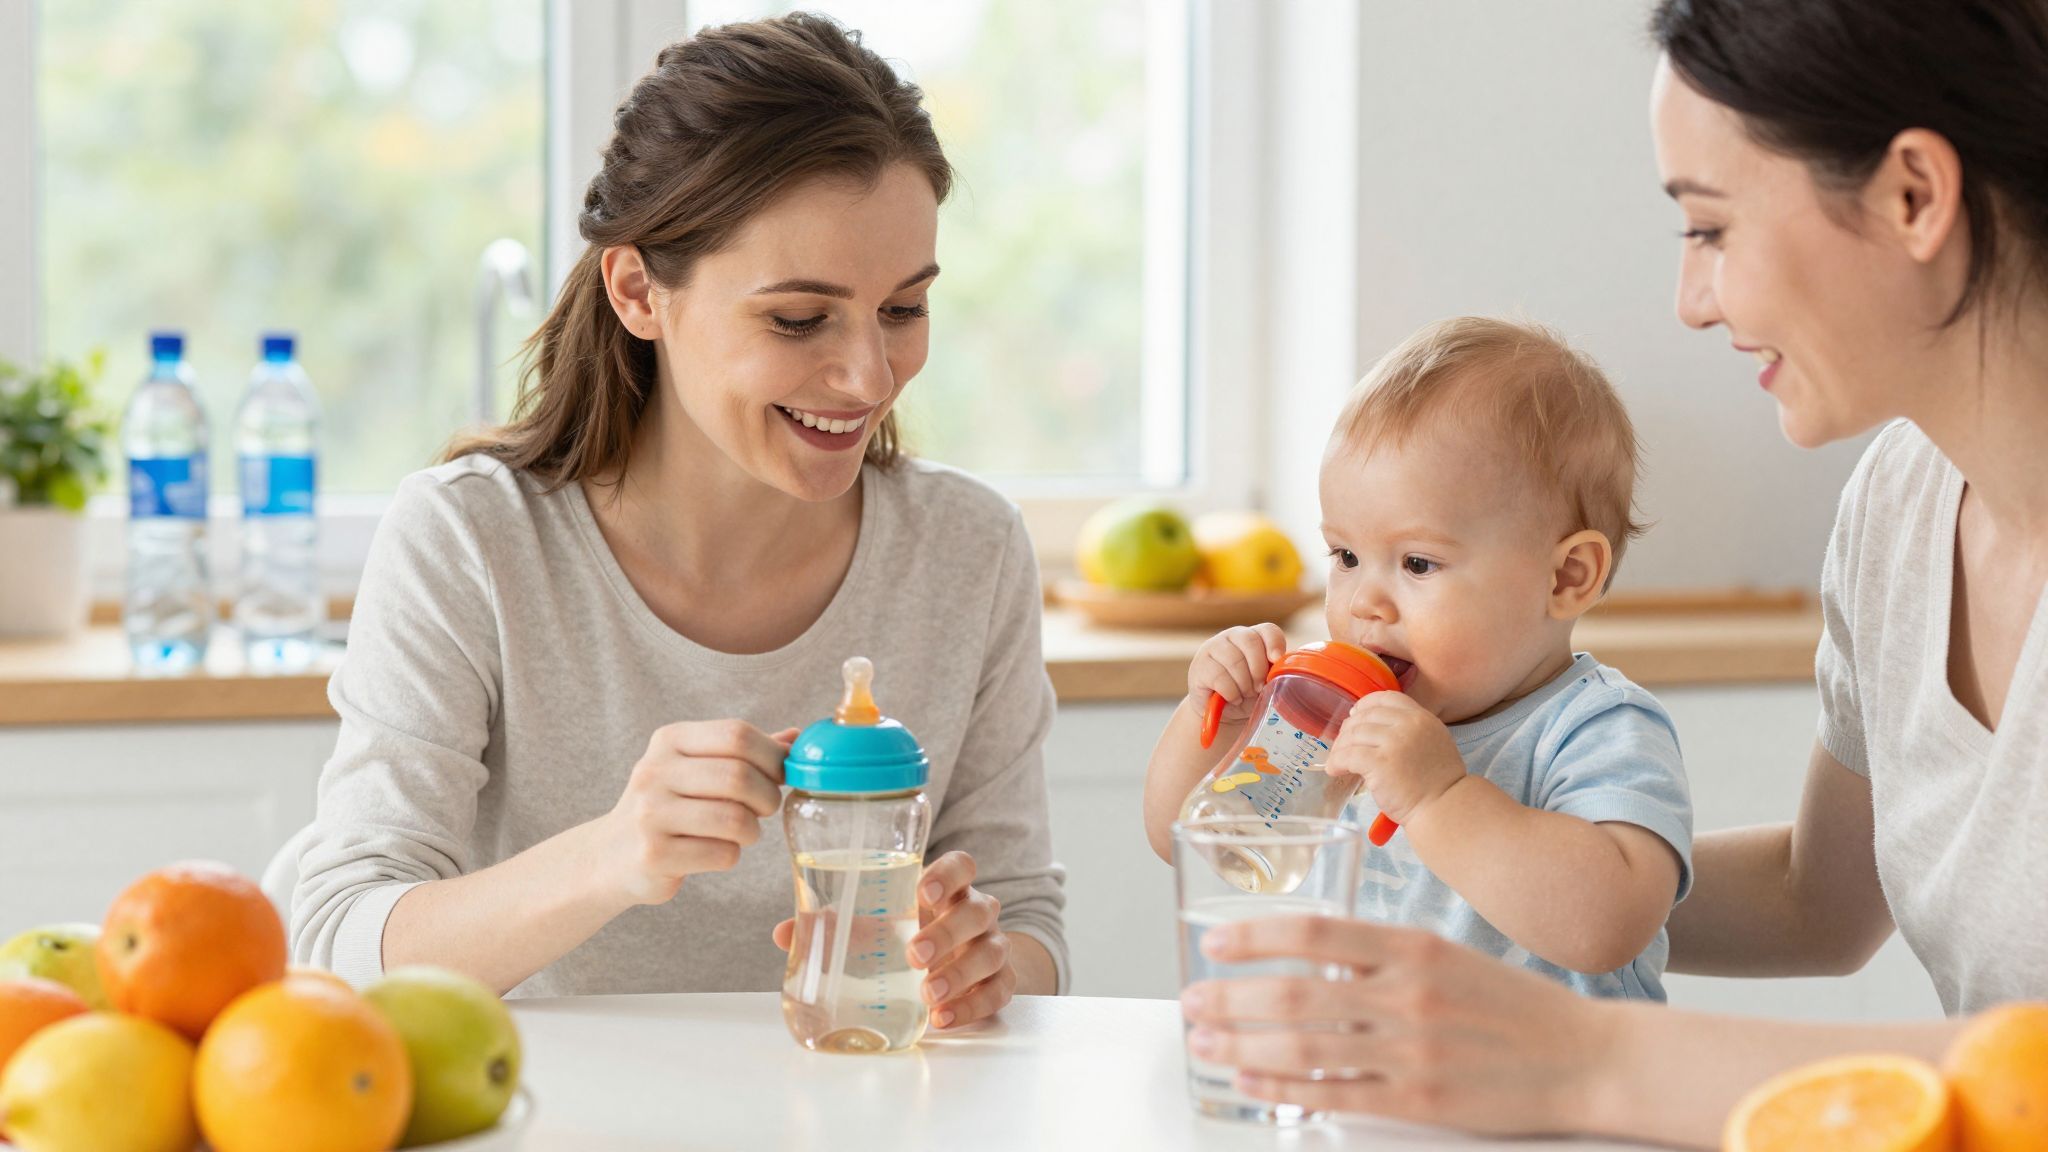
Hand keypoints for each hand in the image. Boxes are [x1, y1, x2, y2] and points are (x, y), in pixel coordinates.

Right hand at [601, 720, 797, 905]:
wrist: (610, 855)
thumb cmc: (669, 806)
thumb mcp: (696, 767)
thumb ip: (744, 751)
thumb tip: (797, 739)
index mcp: (669, 740)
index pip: (737, 734)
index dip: (771, 756)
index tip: (779, 775)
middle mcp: (654, 771)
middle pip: (739, 776)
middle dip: (767, 797)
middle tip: (764, 809)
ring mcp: (650, 813)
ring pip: (735, 819)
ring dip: (751, 831)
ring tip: (741, 832)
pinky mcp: (653, 854)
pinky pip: (722, 854)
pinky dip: (731, 855)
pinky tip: (714, 852)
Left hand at [770, 851, 1016, 1030]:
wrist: (963, 965)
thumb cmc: (911, 932)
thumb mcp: (879, 924)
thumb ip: (838, 924)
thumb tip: (785, 933)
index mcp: (947, 889)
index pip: (962, 865)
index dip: (948, 874)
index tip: (923, 890)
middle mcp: (975, 912)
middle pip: (978, 909)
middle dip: (947, 931)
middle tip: (914, 955)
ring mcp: (993, 946)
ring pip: (992, 950)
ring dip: (960, 973)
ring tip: (927, 994)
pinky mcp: (1000, 981)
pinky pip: (999, 991)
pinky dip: (972, 1006)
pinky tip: (943, 1018)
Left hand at [1180, 916, 1615, 1134]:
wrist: (1587, 1058)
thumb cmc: (1514, 1007)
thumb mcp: (1447, 955)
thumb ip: (1381, 953)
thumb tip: (1308, 954)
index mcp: (1413, 946)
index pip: (1313, 931)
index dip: (1255, 937)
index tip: (1215, 942)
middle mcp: (1406, 993)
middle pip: (1294, 991)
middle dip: (1230, 996)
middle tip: (1192, 999)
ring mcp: (1410, 1051)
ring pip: (1303, 1044)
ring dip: (1241, 1042)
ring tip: (1204, 1040)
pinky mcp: (1417, 1100)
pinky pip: (1333, 1092)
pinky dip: (1283, 1085)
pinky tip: (1251, 1078)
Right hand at [1187, 624, 1287, 724]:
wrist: (1222, 713)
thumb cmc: (1247, 693)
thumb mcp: (1265, 681)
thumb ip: (1274, 670)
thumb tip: (1282, 667)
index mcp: (1253, 637)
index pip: (1267, 630)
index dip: (1274, 644)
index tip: (1276, 660)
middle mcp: (1232, 636)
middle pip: (1250, 641)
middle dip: (1258, 669)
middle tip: (1259, 688)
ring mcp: (1213, 648)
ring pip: (1234, 660)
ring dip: (1244, 684)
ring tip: (1244, 695)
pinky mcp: (1200, 666)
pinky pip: (1219, 677)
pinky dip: (1231, 693)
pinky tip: (1232, 698)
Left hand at [1327, 692, 1464, 824]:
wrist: (1445, 808)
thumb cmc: (1438, 784)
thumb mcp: (1434, 743)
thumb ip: (1411, 731)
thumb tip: (1374, 728)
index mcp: (1422, 718)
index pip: (1386, 698)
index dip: (1366, 705)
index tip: (1355, 715)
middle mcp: (1409, 725)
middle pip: (1366, 716)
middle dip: (1348, 730)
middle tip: (1342, 745)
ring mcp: (1394, 743)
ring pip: (1354, 735)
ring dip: (1340, 748)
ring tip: (1337, 760)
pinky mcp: (1380, 764)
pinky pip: (1348, 756)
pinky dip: (1337, 762)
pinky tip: (1334, 770)